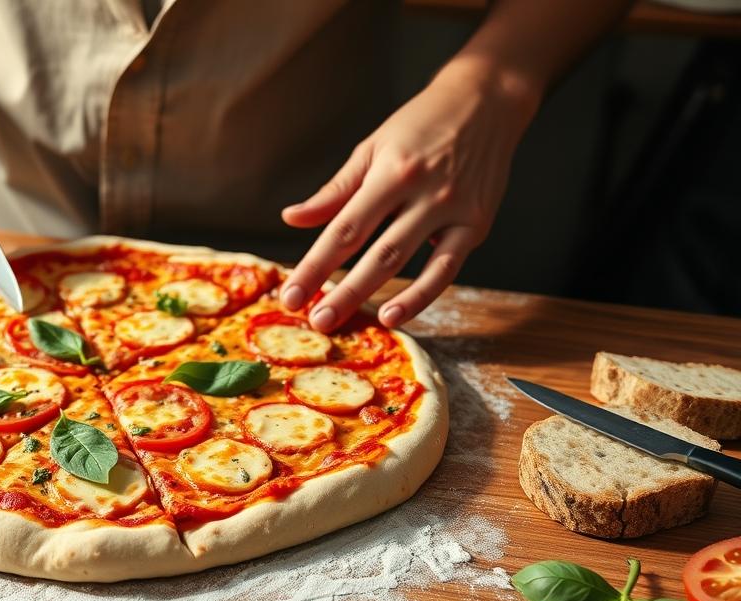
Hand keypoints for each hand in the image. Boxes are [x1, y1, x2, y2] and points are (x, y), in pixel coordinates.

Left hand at [278, 61, 538, 330]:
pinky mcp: (476, 224)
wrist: (486, 101)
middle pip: (373, 252)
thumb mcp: (372, 148)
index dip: (315, 265)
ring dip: (371, 296)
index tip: (292, 294)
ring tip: (342, 321)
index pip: (343, 229)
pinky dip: (421, 295)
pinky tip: (394, 315)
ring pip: (406, 262)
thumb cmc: (421, 125)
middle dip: (340, 291)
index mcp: (390, 172)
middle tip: (313, 321)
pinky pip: (446, 269)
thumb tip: (291, 219)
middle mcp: (422, 193)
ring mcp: (452, 210)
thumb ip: (335, 190)